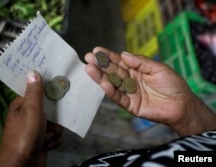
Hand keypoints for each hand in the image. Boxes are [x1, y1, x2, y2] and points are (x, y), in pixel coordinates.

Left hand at [0, 71, 62, 166]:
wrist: (24, 165)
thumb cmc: (25, 136)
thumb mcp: (31, 110)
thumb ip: (35, 92)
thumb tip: (32, 72)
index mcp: (22, 105)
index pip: (38, 92)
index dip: (48, 91)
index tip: (59, 90)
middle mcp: (29, 115)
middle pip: (51, 108)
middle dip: (54, 119)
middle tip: (50, 124)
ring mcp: (36, 128)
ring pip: (56, 122)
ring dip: (54, 131)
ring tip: (46, 137)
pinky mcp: (42, 139)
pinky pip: (56, 134)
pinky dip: (54, 140)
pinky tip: (47, 144)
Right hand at [85, 47, 215, 135]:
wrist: (182, 105)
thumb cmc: (173, 84)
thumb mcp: (158, 68)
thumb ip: (140, 62)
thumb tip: (123, 54)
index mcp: (136, 70)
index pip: (119, 62)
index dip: (108, 56)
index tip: (97, 50)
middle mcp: (130, 81)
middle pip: (113, 72)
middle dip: (100, 65)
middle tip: (88, 58)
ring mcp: (129, 93)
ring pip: (112, 84)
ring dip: (100, 77)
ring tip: (90, 69)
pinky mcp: (131, 105)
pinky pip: (119, 98)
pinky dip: (110, 91)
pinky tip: (103, 83)